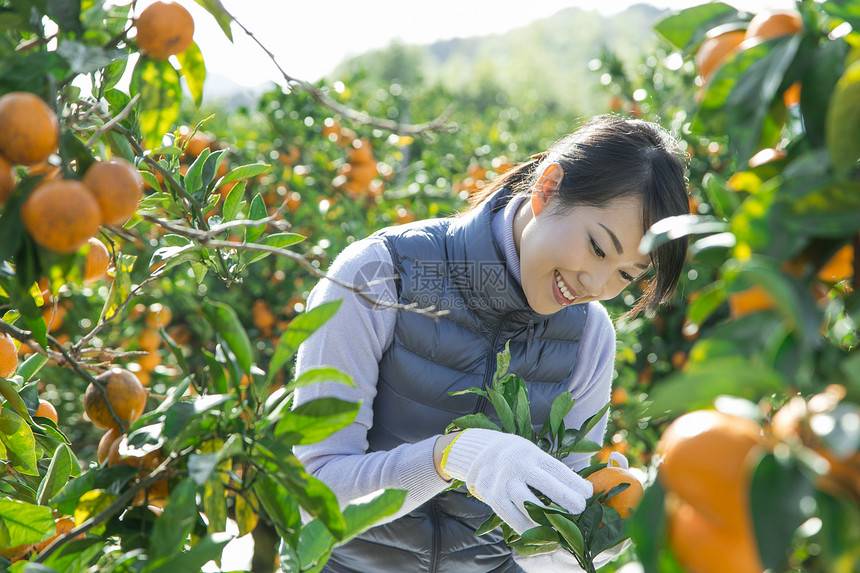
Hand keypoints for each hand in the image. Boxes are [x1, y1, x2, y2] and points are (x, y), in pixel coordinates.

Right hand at [440, 428, 592, 533]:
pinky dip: (527, 527)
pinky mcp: (492, 496)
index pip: (556, 468)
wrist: (478, 452)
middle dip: (566, 498)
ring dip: (548, 518)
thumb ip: (551, 470)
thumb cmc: (516, 456)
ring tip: (561, 525)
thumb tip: (582, 489)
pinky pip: (512, 517)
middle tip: (580, 509)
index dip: (574, 482)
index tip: (588, 493)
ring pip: (529, 505)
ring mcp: (503, 481)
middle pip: (546, 485)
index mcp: (531, 452)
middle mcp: (516, 464)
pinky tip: (539, 533)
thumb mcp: (532, 453)